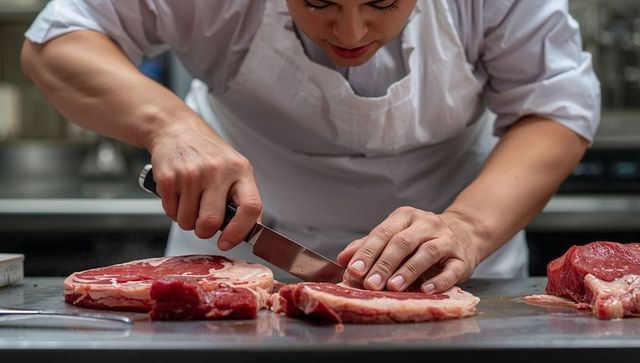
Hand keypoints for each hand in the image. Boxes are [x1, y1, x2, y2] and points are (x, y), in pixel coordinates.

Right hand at [148, 117, 261, 250]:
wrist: (175, 128)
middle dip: (204, 231)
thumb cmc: (208, 153)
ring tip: (191, 200)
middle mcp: (217, 171)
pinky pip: (170, 212)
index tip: (228, 241)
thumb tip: (250, 231)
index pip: (250, 207)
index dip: (240, 231)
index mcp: (240, 170)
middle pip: (211, 222)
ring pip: (187, 221)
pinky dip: (173, 210)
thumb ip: (243, 197)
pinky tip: (178, 193)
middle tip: (203, 223)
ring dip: (187, 220)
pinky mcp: (168, 177)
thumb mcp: (235, 168)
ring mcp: (191, 174)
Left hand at [336, 207, 481, 292]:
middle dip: (384, 264)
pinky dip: (438, 281)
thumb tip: (343, 259)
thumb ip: (369, 246)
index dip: (367, 252)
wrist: (464, 234)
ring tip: (393, 287)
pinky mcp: (462, 258)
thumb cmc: (421, 238)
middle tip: (371, 284)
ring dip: (408, 271)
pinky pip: (452, 269)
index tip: (354, 270)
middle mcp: (426, 223)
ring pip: (426, 252)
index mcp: (405, 216)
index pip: (383, 232)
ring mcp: (446, 239)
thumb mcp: (394, 236)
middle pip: (402, 242)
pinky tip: (426, 290)